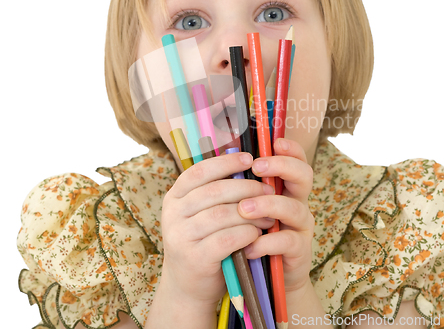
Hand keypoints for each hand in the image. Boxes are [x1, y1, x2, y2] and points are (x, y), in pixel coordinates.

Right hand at [160, 152, 275, 308]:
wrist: (189, 286)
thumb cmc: (204, 240)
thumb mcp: (202, 212)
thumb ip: (216, 190)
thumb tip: (246, 159)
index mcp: (175, 196)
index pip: (200, 171)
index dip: (226, 162)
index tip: (249, 159)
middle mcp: (173, 214)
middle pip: (215, 191)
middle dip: (247, 188)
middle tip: (269, 189)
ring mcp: (180, 236)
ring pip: (222, 214)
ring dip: (251, 212)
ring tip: (268, 215)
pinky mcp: (194, 258)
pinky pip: (226, 238)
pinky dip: (246, 233)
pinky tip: (258, 233)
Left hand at [238, 138, 314, 293]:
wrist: (264, 277)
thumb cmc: (252, 235)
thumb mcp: (248, 208)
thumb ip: (242, 186)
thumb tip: (223, 156)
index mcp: (284, 188)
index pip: (296, 160)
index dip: (290, 149)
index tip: (274, 143)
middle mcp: (297, 202)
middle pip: (304, 176)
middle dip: (282, 167)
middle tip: (257, 167)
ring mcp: (300, 227)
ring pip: (294, 208)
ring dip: (268, 205)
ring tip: (243, 209)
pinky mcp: (299, 251)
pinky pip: (287, 241)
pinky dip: (266, 243)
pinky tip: (248, 246)